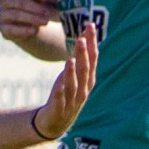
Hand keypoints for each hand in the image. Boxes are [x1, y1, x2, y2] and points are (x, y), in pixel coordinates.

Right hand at [0, 0, 58, 43]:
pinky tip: (35, 31)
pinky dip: (23, 30)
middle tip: (47, 13)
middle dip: (34, 7)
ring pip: (15, 15)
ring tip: (45, 22)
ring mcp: (2, 14)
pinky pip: (11, 29)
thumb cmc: (34, 6)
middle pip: (18, 1)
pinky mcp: (2, 28)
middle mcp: (4, 0)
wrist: (28, 26)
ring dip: (32, 18)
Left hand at [33, 19, 94, 138]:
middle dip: (83, 54)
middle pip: (85, 70)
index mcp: (88, 79)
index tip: (90, 26)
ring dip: (72, 72)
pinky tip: (59, 85)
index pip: (92, 59)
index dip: (92, 43)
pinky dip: (61, 92)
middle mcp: (83, 90)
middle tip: (81, 38)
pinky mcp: (59, 110)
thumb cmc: (67, 93)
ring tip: (69, 59)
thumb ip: (80, 56)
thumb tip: (86, 32)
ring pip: (73, 85)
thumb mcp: (74, 73)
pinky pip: (61, 101)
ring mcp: (72, 101)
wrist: (56, 122)